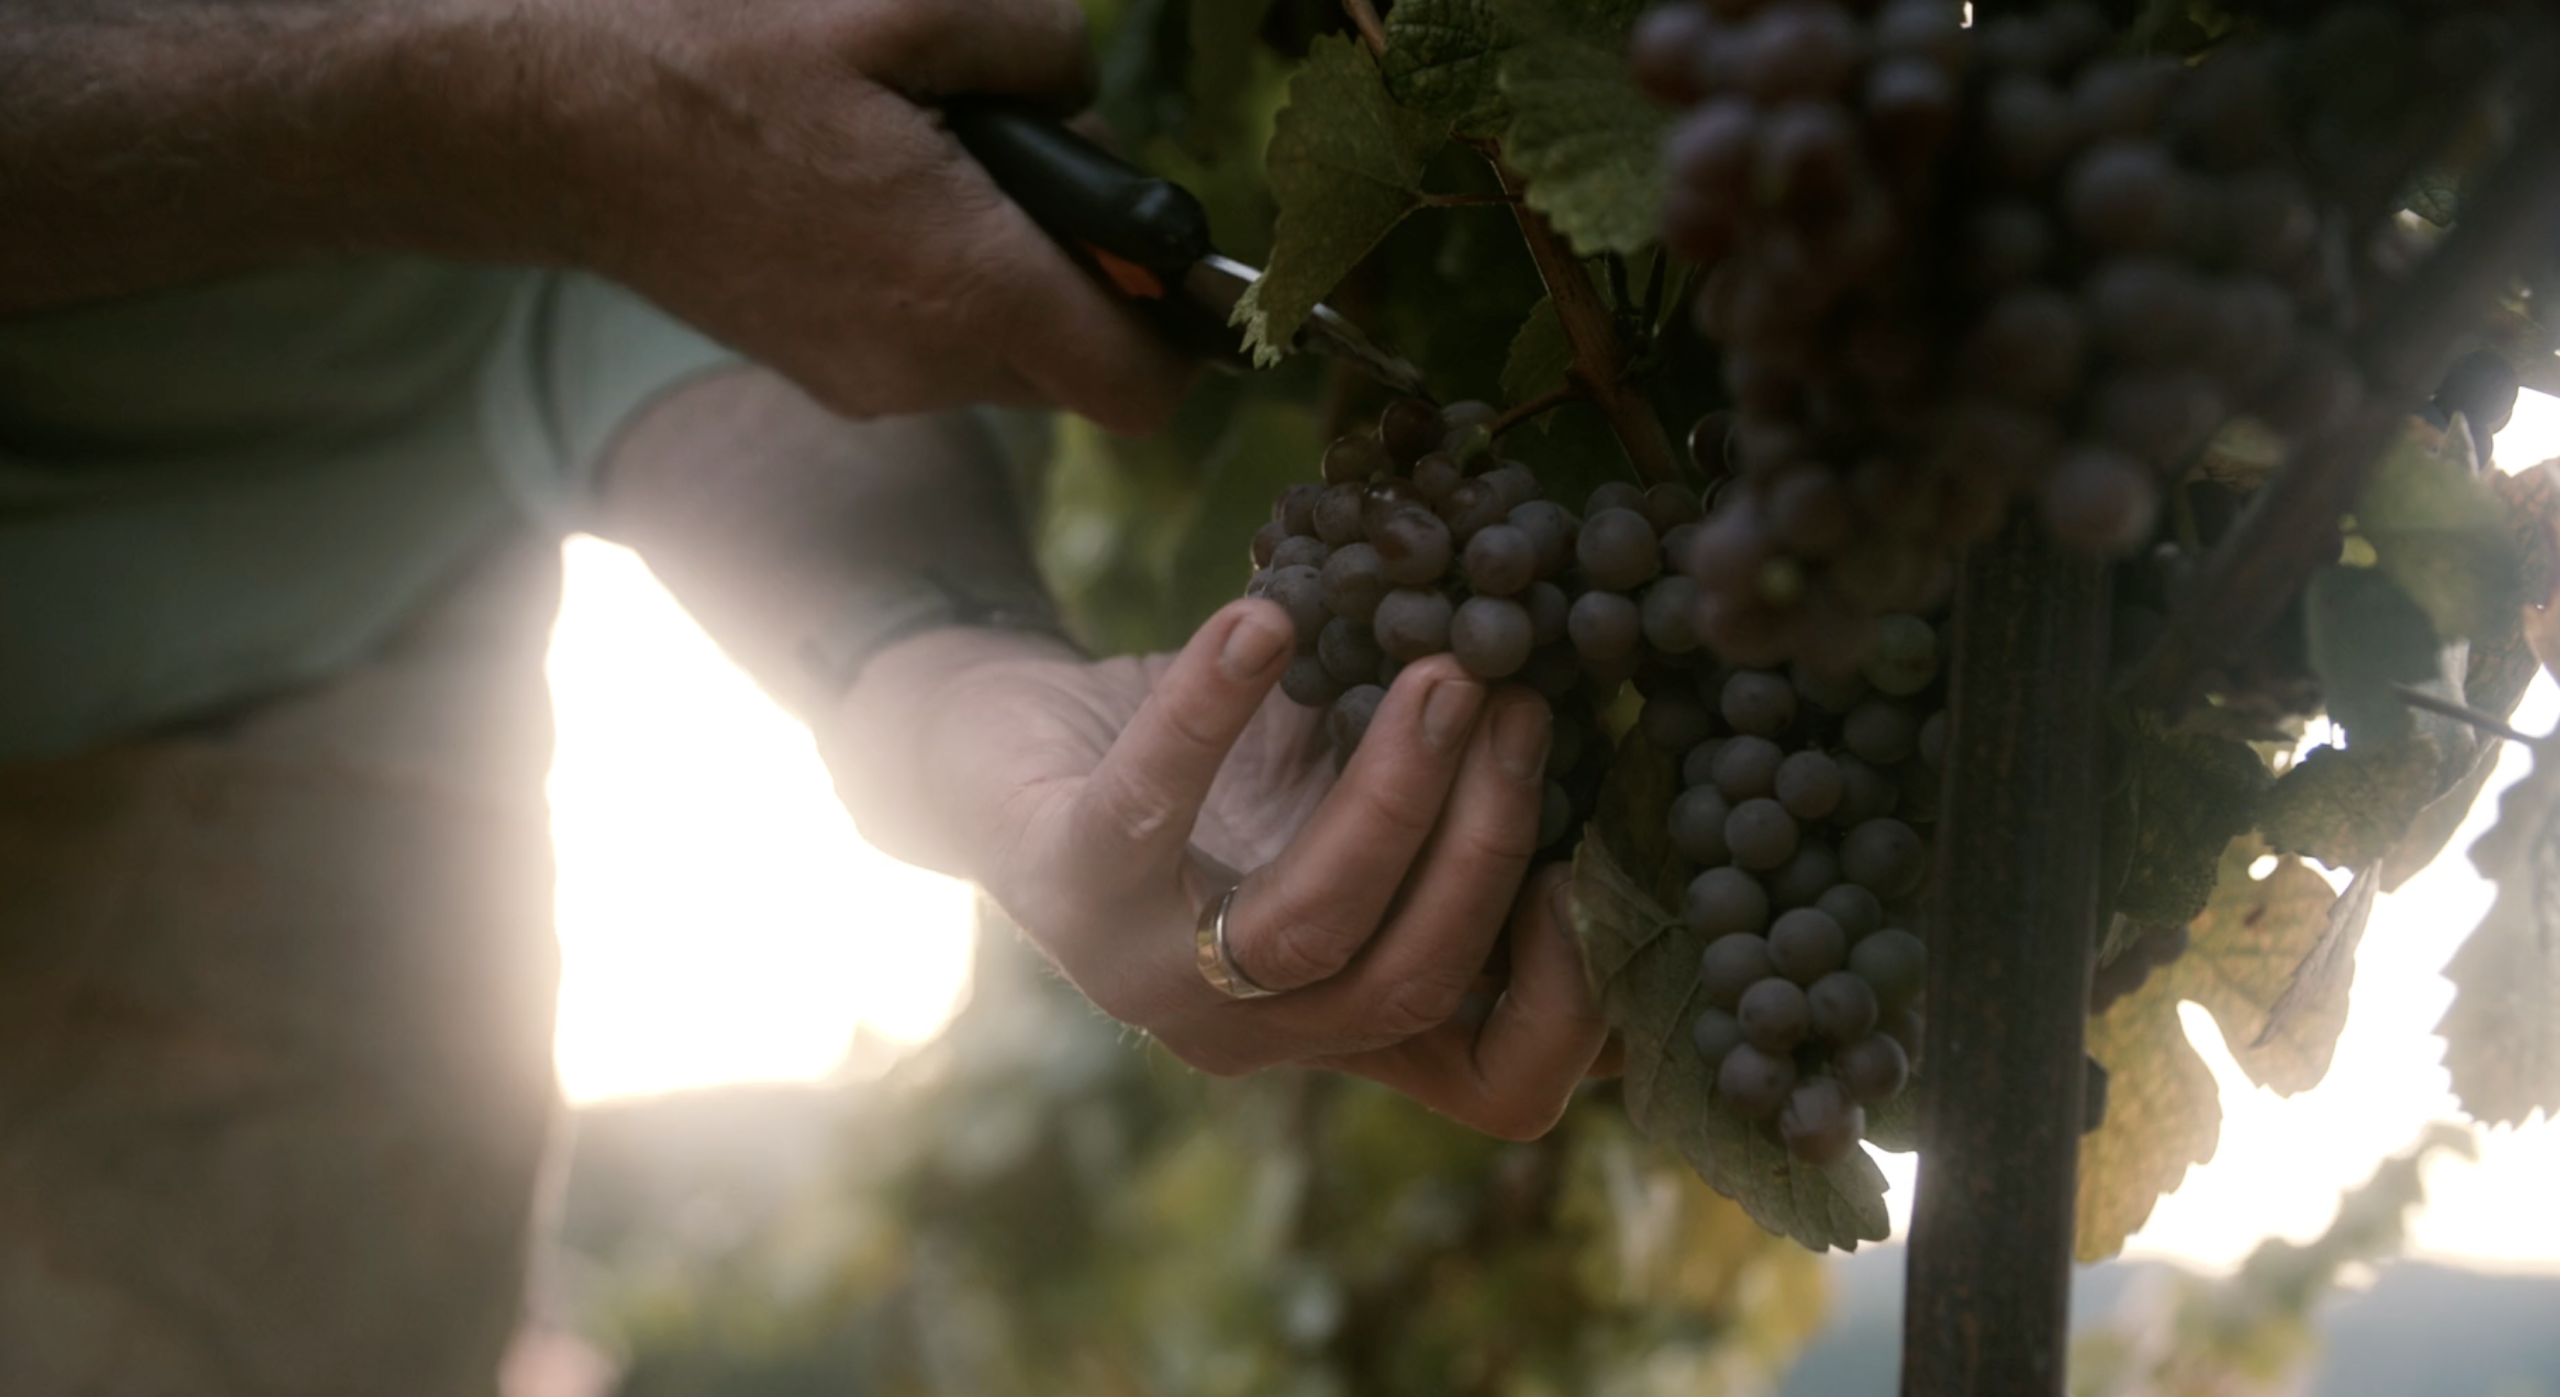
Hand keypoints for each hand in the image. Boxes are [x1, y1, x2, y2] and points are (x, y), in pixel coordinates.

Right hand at [529, 0, 1189, 431]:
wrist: (551, 123)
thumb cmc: (720, 52)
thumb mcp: (907, 4)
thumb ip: (1045, 49)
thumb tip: (1086, 98)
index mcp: (967, 283)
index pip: (1142, 386)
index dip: (1182, 330)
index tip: (1162, 256)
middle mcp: (926, 365)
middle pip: (1076, 360)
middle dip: (1085, 272)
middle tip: (1020, 158)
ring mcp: (867, 383)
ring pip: (1003, 351)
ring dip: (1005, 270)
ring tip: (926, 161)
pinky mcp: (821, 375)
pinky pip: (930, 345)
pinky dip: (937, 281)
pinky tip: (869, 192)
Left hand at [826, 602, 1610, 1138]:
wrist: (1006, 744)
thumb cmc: (1212, 777)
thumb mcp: (1349, 795)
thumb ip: (1452, 795)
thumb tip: (1602, 704)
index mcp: (1348, 1017)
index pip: (1504, 1090)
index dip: (1581, 1004)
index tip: (1607, 856)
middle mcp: (1260, 1030)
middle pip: (1417, 983)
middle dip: (1491, 838)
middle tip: (1520, 704)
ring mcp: (1153, 976)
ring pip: (1309, 926)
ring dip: (1394, 791)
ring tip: (1439, 674)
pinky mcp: (1063, 883)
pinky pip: (1150, 803)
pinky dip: (1210, 707)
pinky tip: (1265, 624)